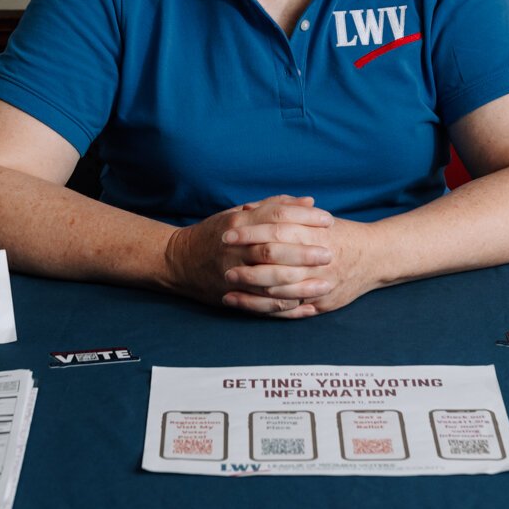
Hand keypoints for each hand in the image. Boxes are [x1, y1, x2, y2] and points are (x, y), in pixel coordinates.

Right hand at [163, 195, 334, 315]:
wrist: (178, 260)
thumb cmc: (215, 233)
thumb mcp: (240, 213)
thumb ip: (274, 206)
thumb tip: (309, 201)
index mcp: (240, 222)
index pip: (277, 216)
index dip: (305, 218)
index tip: (328, 220)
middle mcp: (236, 247)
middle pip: (275, 249)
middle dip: (305, 253)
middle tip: (330, 254)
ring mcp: (233, 273)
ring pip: (270, 280)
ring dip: (300, 285)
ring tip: (325, 285)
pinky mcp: (231, 295)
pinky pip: (262, 304)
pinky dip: (285, 307)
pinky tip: (306, 307)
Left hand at [227, 214, 383, 316]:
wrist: (378, 255)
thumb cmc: (341, 234)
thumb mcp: (314, 218)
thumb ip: (283, 211)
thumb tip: (248, 208)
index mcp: (313, 232)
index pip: (275, 229)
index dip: (249, 232)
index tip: (226, 233)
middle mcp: (316, 258)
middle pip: (275, 260)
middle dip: (246, 263)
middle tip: (222, 264)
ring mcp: (319, 282)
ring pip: (279, 288)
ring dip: (251, 289)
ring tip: (227, 286)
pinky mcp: (321, 301)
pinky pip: (290, 307)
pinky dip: (266, 307)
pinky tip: (246, 305)